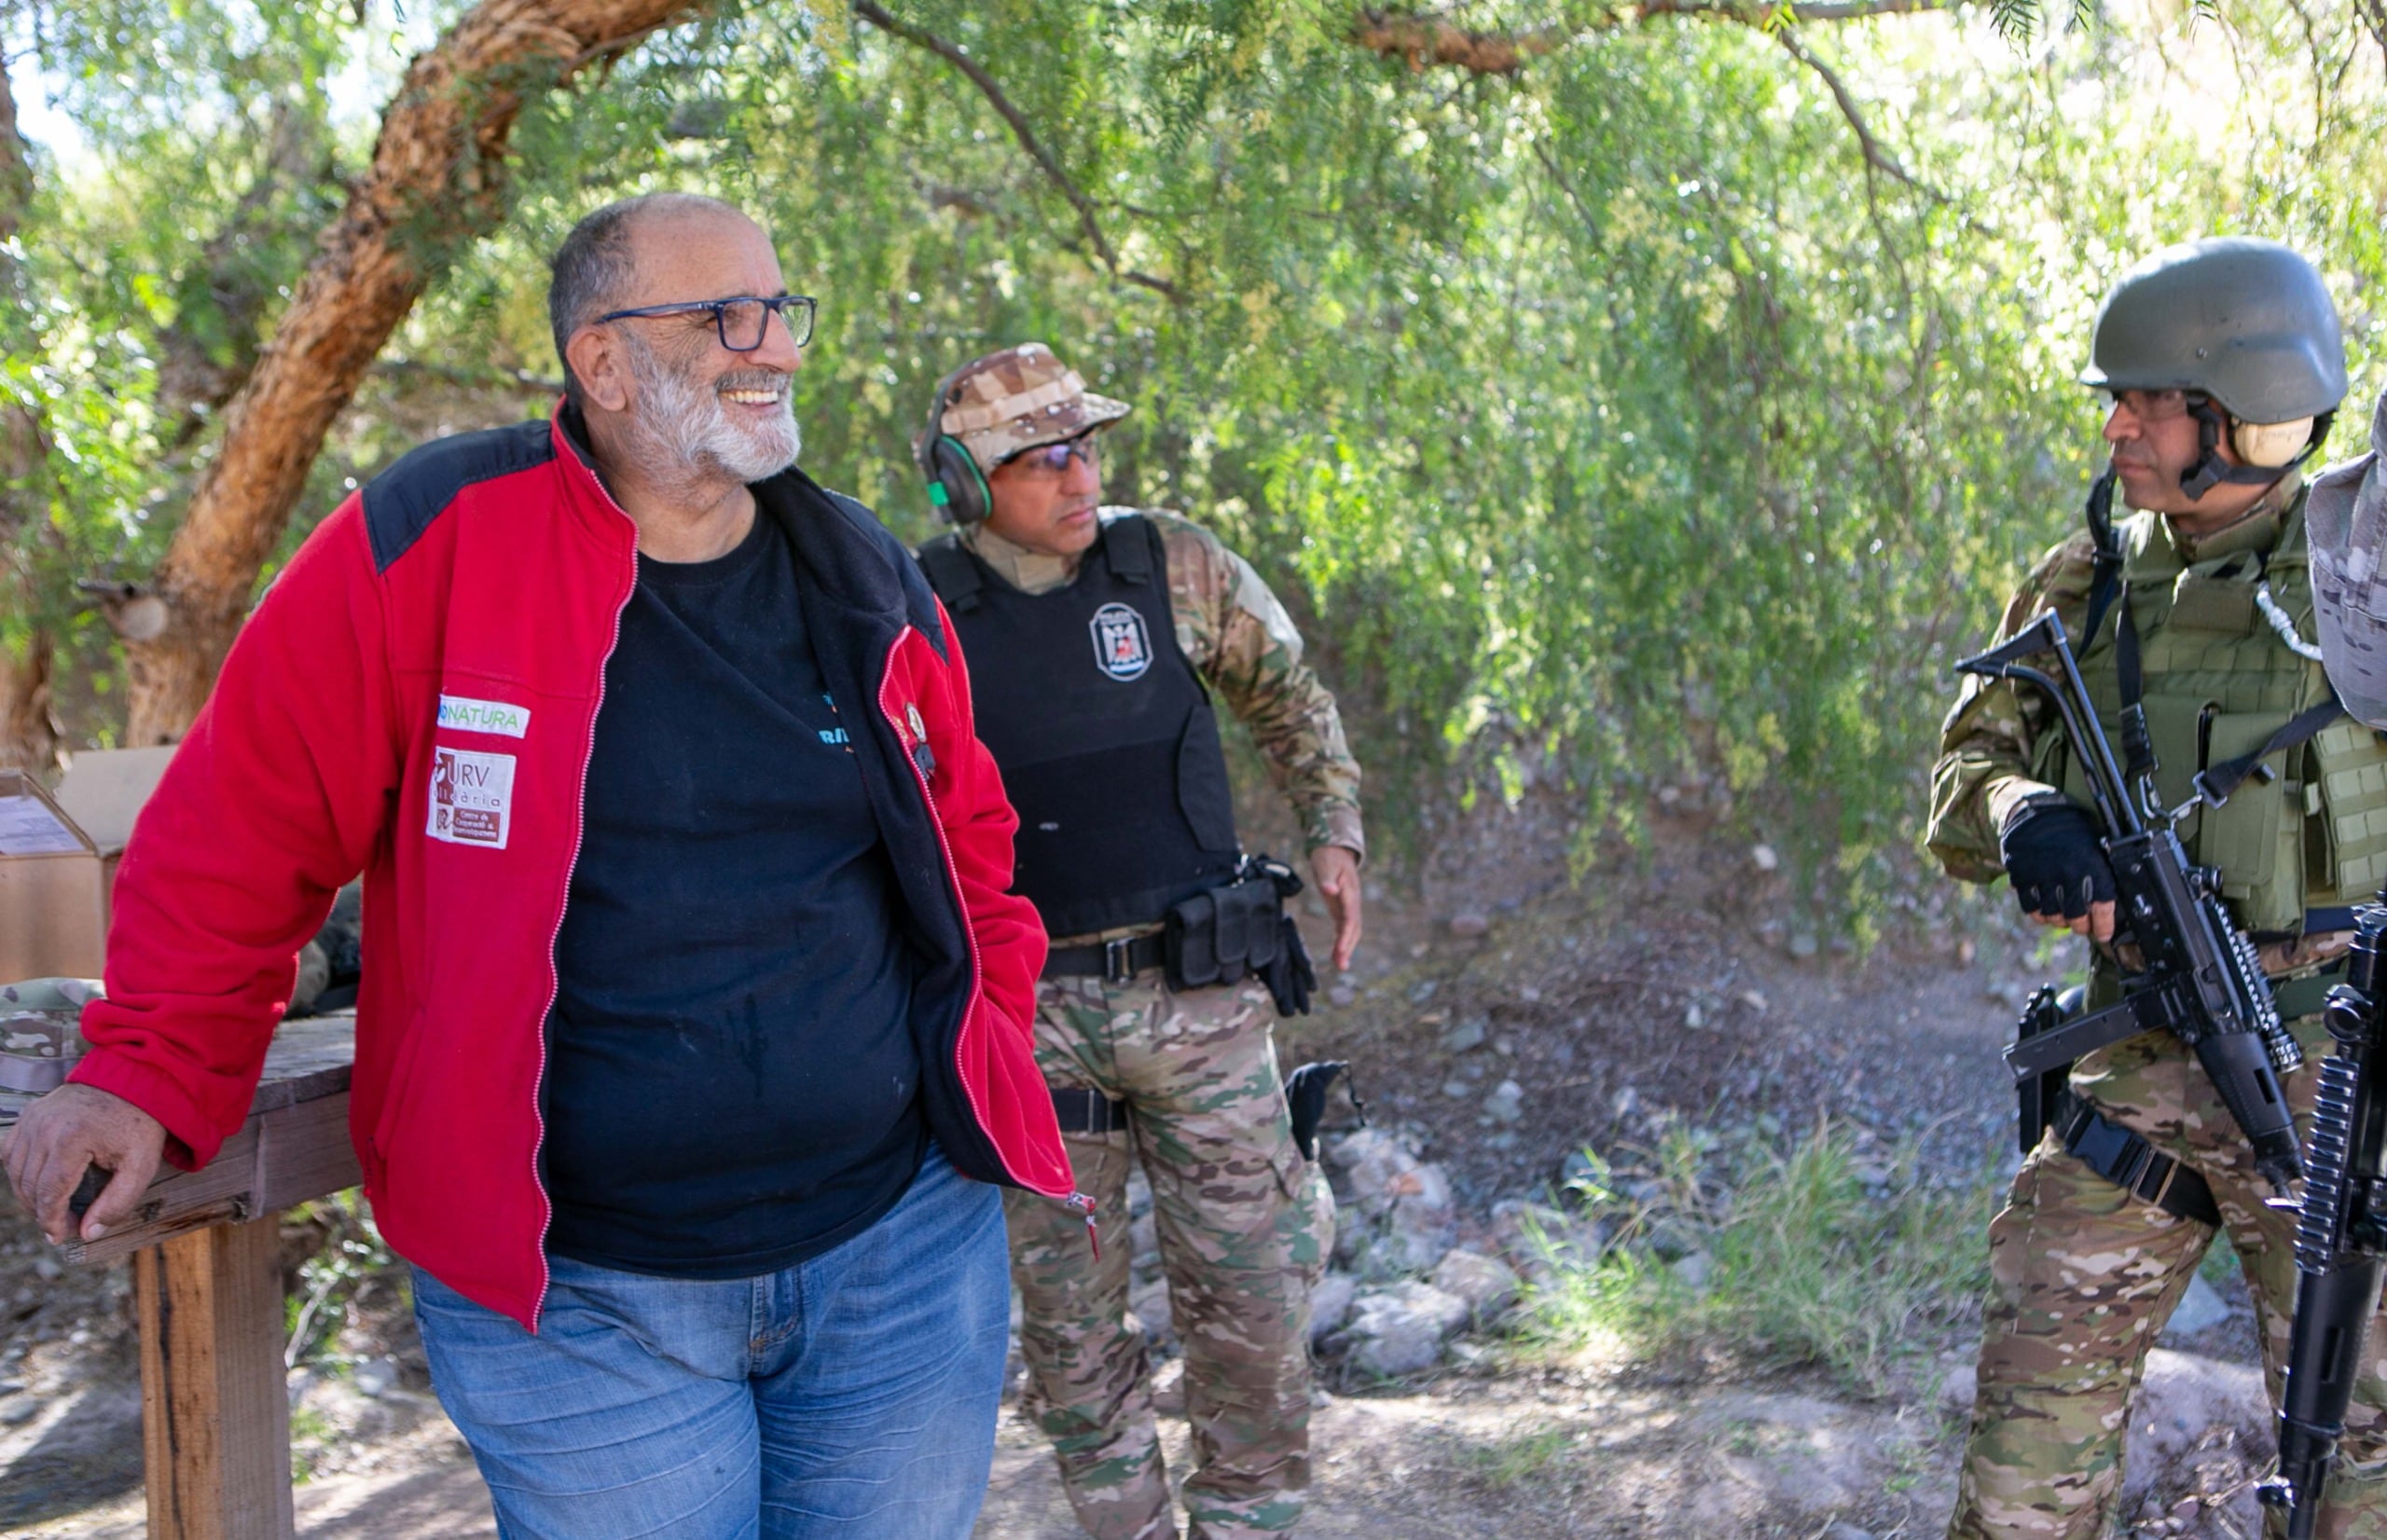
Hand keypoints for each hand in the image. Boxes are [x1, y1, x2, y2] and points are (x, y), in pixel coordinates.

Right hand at [1, 1083, 165, 1244]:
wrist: (135, 1083)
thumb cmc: (138, 1125)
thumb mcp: (140, 1166)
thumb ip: (117, 1203)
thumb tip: (87, 1234)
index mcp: (72, 1138)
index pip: (49, 1192)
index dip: (51, 1221)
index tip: (60, 1237)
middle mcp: (44, 1127)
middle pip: (29, 1185)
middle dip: (42, 1212)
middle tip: (63, 1226)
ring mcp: (33, 1118)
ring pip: (16, 1172)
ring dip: (29, 1196)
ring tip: (54, 1208)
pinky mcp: (29, 1114)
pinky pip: (11, 1153)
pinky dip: (20, 1173)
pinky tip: (40, 1184)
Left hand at [1311, 845, 1363, 971]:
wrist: (1334, 849)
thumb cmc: (1328, 856)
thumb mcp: (1325, 864)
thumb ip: (1327, 878)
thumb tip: (1331, 891)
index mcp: (1350, 892)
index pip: (1350, 917)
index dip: (1347, 935)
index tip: (1341, 950)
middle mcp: (1352, 901)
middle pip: (1354, 928)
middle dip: (1348, 947)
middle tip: (1341, 965)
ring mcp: (1349, 906)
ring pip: (1351, 930)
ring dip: (1346, 948)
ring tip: (1340, 966)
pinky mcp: (1342, 908)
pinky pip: (1344, 928)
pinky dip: (1341, 941)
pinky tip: (1337, 955)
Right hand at [1999, 800, 2117, 944]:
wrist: (2033, 811)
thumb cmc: (2070, 830)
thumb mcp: (2094, 846)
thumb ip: (2100, 873)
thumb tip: (2110, 903)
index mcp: (2091, 864)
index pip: (2102, 905)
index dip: (2103, 925)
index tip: (2103, 934)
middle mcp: (2067, 872)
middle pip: (2075, 916)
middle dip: (2080, 926)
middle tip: (2082, 926)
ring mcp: (2042, 875)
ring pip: (2052, 915)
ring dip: (2058, 922)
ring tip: (2063, 919)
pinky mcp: (2021, 876)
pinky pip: (2030, 907)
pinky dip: (2038, 914)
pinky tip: (2045, 911)